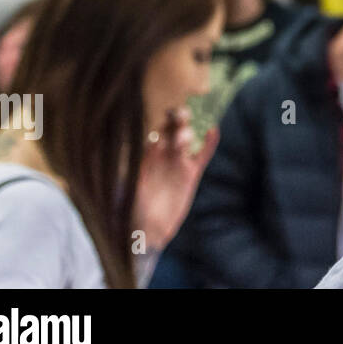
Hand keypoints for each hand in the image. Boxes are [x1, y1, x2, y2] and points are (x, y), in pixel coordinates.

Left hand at [133, 107, 218, 251]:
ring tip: (182, 139)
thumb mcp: (129, 187)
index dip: (156, 126)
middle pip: (171, 130)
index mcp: (145, 156)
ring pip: (185, 139)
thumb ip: (136, 168)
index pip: (153, 134)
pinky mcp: (191, 173)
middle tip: (176, 113)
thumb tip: (140, 146)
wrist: (148, 230)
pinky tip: (213, 130)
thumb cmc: (132, 209)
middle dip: (174, 119)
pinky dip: (209, 143)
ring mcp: (178, 163)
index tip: (157, 125)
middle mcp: (162, 155)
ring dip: (185, 133)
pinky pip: (203, 154)